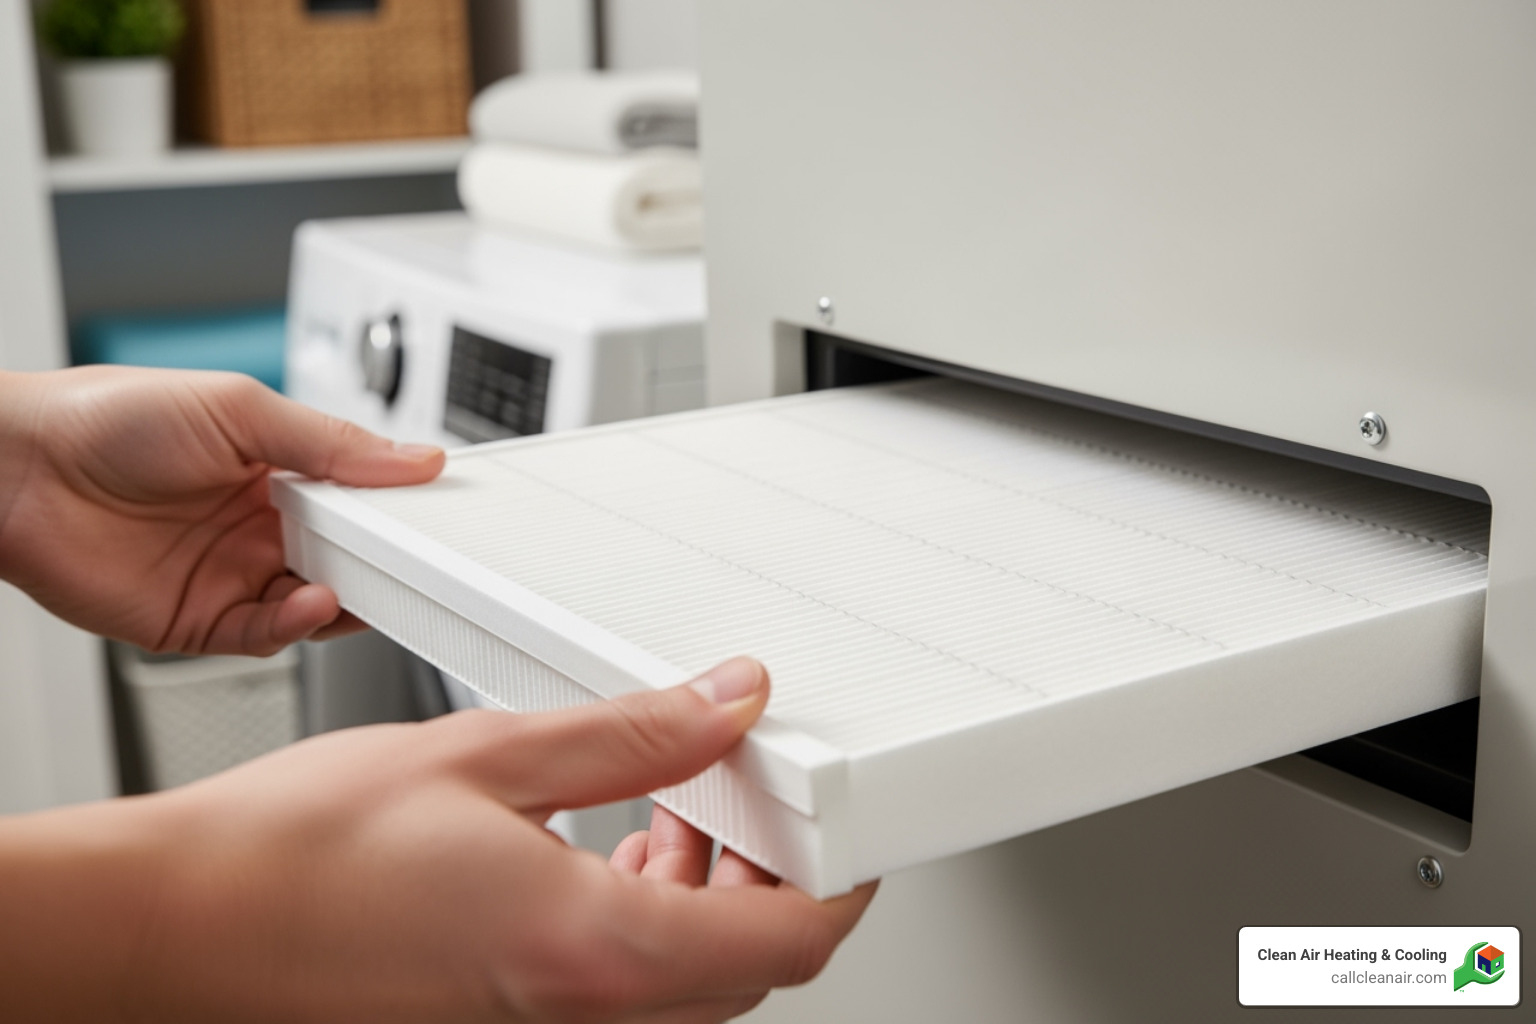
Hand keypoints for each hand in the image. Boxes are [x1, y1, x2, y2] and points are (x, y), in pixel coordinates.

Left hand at [0, 366, 443, 653]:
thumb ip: (331, 442)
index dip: (396, 511)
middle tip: (419, 563)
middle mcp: (258, 527)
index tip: (437, 517)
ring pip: (317, 604)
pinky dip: (297, 625)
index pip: (358, 499)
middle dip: (384, 564)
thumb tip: (412, 457)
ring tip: (365, 585)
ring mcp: (231, 576)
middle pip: (347, 558)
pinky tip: (312, 602)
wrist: (15, 470)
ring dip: (348, 600)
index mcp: (276, 471)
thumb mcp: (240, 409)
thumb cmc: (107, 418)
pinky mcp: (199, 622)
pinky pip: (266, 634)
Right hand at [0, 658, 875, 1022]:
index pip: (787, 943)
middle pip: (746, 967)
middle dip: (771, 881)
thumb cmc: (297, 855)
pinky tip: (613, 850)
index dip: (842, 885)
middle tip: (757, 799)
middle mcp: (577, 1013)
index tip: (854, 833)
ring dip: (709, 900)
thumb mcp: (490, 756)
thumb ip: (631, 734)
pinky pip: (617, 986)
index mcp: (592, 954)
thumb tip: (724, 704)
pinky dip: (644, 921)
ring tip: (682, 809)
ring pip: (686, 983)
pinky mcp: (500, 1016)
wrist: (180, 925)